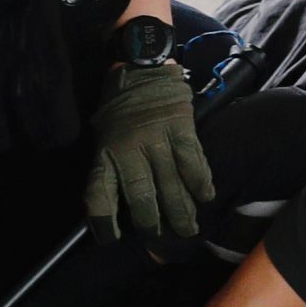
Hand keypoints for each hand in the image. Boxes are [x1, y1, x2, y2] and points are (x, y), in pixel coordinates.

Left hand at [83, 62, 213, 240]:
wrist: (140, 67)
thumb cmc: (119, 106)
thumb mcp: (102, 135)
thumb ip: (109, 166)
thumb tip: (116, 204)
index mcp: (105, 152)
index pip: (99, 195)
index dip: (103, 222)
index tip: (110, 239)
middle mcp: (129, 149)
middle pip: (142, 197)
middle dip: (153, 223)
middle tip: (162, 236)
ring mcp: (156, 139)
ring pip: (171, 186)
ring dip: (182, 211)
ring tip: (188, 228)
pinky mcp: (181, 129)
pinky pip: (193, 163)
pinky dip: (201, 183)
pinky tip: (206, 196)